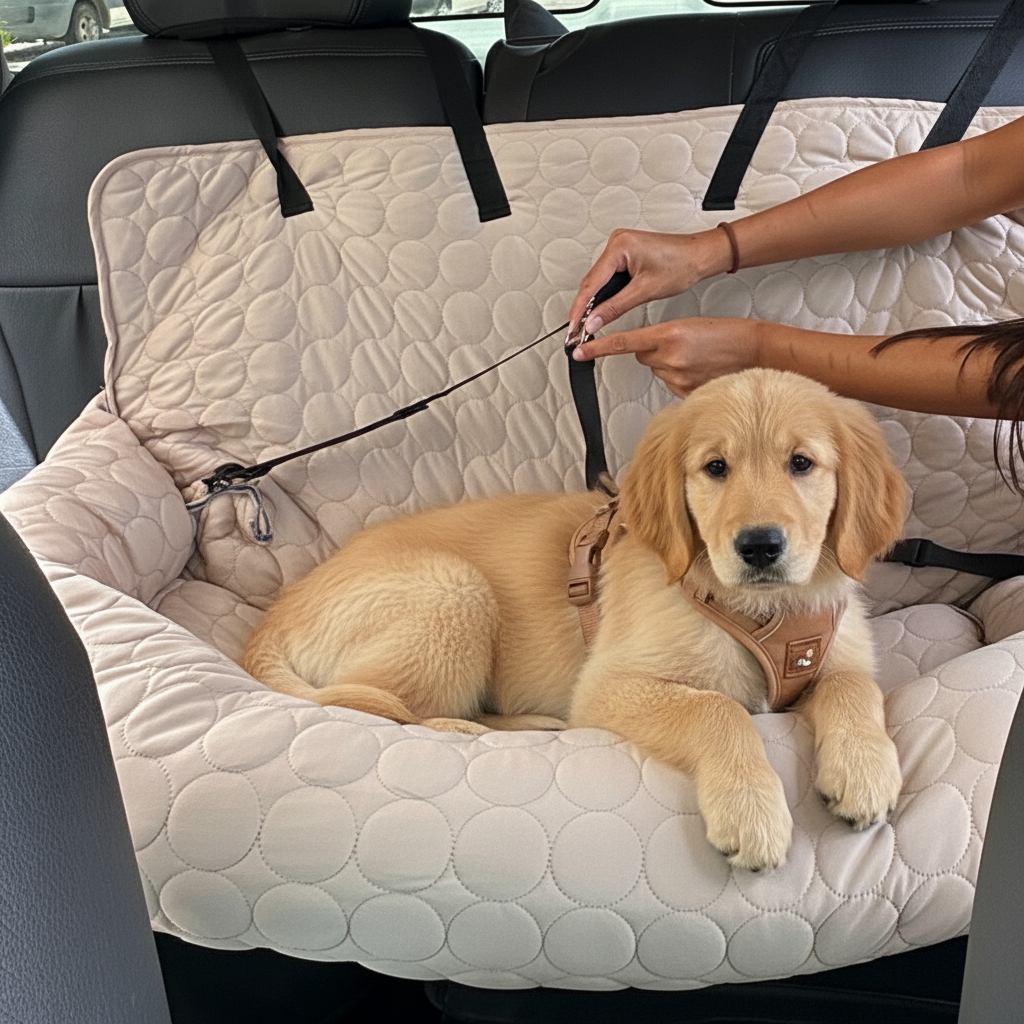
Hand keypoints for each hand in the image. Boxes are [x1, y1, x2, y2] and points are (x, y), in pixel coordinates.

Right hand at [568, 228, 733, 336]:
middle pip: (592, 280)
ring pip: (599, 279)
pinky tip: (601, 307)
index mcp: (620, 246)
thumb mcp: (645, 291)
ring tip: (587, 322)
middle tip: (579, 330)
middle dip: (584, 307)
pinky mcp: (625, 253)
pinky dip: (604, 293)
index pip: (591, 282)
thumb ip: (615, 308)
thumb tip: (594, 321)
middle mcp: (617, 242)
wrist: (700, 256)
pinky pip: (607, 275)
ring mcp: (620, 246)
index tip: (574, 326)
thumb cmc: (682, 264)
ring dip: (594, 301)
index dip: (580, 308)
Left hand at [571, 317, 762, 397]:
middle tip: (680, 345)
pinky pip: (671, 385)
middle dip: (653, 351)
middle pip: (642, 355)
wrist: (756, 351)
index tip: (577, 350)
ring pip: (658, 371)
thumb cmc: (728, 335)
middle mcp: (670, 358)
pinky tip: (700, 370)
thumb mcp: (690, 326)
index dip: (597, 347)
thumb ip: (663, 338)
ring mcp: (678, 378)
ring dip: (670, 365)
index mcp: (669, 335)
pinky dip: (681, 378)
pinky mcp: (686, 393)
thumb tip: (646, 350)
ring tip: (697, 357)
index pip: (623, 342)